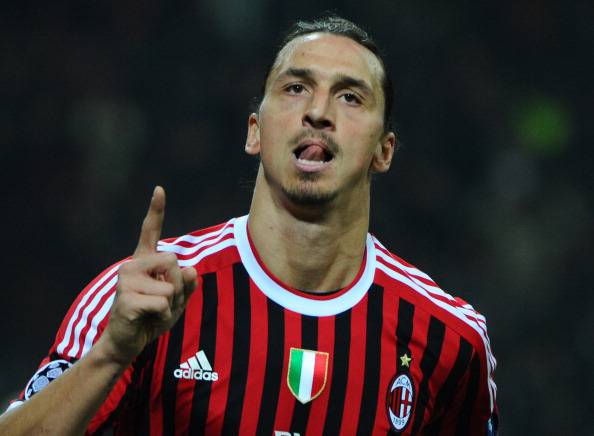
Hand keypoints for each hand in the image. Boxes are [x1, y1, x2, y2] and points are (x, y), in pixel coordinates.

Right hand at [102, 186, 197, 363]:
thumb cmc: (152, 317)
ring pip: (171, 284)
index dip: (156, 210)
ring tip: (154, 311)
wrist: (127, 343)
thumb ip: (187, 284)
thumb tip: (190, 269)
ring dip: (172, 303)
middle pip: (175, 260)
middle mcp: (132, 265)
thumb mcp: (177, 300)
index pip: (150, 231)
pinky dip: (164, 316)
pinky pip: (164, 302)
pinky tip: (147, 319)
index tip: (159, 189)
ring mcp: (126, 280)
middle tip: (162, 301)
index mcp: (144, 261)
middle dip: (178, 284)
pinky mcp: (126, 298)